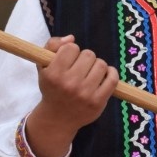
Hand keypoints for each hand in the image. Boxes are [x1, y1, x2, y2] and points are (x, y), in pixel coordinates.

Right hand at [26, 35, 117, 156]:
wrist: (58, 118)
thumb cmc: (52, 87)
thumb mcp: (43, 66)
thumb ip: (52, 45)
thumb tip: (71, 38)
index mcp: (54, 74)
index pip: (71, 48)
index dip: (71, 51)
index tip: (68, 60)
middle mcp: (69, 84)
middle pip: (88, 54)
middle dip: (85, 58)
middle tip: (80, 68)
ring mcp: (85, 93)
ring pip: (101, 64)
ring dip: (97, 66)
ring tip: (90, 73)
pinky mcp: (98, 101)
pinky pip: (113, 79)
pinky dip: (111, 73)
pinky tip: (105, 75)